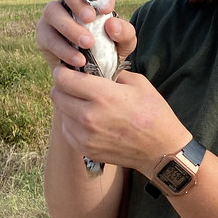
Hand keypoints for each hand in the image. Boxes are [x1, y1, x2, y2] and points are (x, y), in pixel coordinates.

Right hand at [35, 0, 136, 72]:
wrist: (94, 76)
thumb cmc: (109, 50)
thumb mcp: (124, 43)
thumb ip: (125, 33)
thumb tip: (112, 25)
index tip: (108, 8)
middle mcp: (67, 0)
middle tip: (90, 18)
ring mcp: (52, 17)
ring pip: (51, 11)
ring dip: (69, 26)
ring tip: (88, 43)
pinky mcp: (43, 37)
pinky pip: (47, 38)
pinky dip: (63, 49)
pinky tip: (78, 60)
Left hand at [50, 66, 189, 177]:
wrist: (161, 150)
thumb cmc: (154, 113)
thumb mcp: (138, 84)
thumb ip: (112, 73)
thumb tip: (95, 68)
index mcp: (103, 95)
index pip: (63, 78)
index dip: (64, 71)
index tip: (70, 70)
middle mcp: (89, 116)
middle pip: (57, 94)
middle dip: (63, 86)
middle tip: (75, 85)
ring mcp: (85, 135)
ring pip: (61, 113)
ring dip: (68, 105)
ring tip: (84, 103)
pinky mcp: (85, 149)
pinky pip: (67, 130)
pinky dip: (73, 122)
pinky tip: (88, 120)